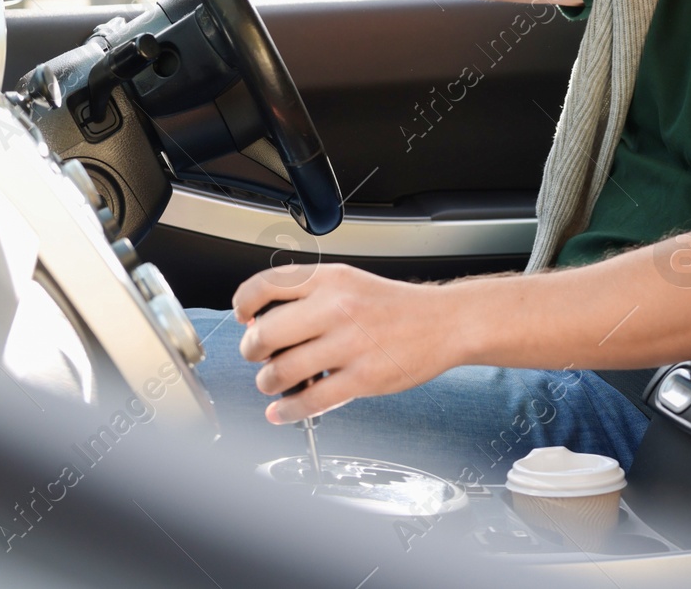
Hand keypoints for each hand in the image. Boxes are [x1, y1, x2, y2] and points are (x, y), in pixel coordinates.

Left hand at [233, 264, 462, 422]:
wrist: (447, 322)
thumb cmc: (396, 306)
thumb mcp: (350, 282)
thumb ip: (309, 296)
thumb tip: (261, 320)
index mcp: (331, 278)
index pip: (266, 285)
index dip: (244, 304)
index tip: (243, 316)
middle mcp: (337, 307)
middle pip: (265, 333)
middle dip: (251, 350)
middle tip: (257, 354)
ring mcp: (349, 344)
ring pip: (281, 372)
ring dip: (268, 382)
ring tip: (274, 382)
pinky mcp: (362, 378)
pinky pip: (310, 401)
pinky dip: (287, 411)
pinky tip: (283, 411)